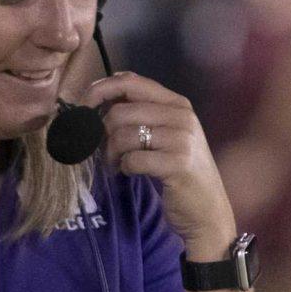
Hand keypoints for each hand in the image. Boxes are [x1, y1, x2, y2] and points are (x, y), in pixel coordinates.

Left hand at [81, 71, 238, 255]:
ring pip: (123, 135)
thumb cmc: (180, 171)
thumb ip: (141, 113)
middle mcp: (181, 116)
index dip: (100, 90)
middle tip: (105, 151)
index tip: (83, 108)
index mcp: (177, 103)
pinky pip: (133, 159)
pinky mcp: (177, 164)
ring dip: (111, 154)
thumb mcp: (167, 134)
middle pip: (120, 111)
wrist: (208, 211)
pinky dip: (124, 168)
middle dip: (102, 133)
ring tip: (116, 164)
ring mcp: (182, 139)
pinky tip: (130, 173)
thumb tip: (96, 99)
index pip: (130, 81)